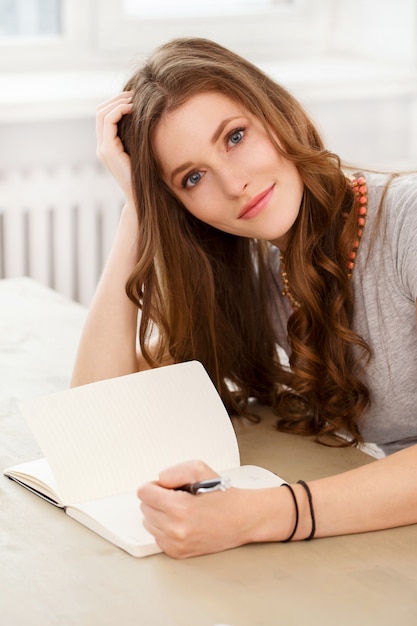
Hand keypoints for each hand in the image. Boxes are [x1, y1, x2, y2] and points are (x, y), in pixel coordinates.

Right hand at [96, 92, 134, 203]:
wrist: (140, 197)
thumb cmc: (145, 178)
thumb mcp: (141, 153)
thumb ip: (138, 139)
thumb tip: (148, 119)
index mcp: (108, 146)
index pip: (104, 116)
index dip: (116, 103)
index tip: (134, 98)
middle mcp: (102, 146)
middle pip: (100, 111)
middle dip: (116, 98)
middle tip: (134, 94)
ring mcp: (103, 149)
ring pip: (102, 114)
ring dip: (118, 102)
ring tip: (134, 99)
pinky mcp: (108, 151)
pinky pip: (108, 122)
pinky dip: (119, 111)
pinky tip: (133, 109)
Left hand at [137, 460, 255, 558]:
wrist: (242, 519)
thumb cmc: (224, 496)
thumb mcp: (200, 470)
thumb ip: (174, 472)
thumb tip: (159, 481)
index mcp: (179, 507)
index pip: (143, 493)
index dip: (154, 485)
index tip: (166, 487)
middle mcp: (175, 529)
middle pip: (144, 507)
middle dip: (157, 498)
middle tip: (177, 496)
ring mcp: (175, 543)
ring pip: (148, 522)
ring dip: (159, 514)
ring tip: (180, 509)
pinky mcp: (177, 552)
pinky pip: (157, 536)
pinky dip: (165, 528)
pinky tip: (181, 522)